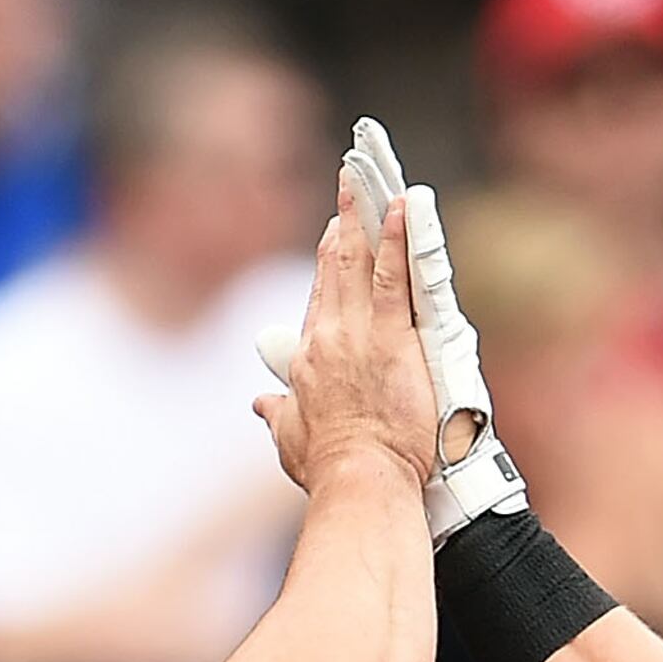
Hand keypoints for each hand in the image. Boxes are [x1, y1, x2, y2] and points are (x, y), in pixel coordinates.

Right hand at [253, 166, 434, 494]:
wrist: (359, 483)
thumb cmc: (331, 471)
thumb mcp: (292, 440)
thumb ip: (278, 414)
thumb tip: (260, 403)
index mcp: (309, 359)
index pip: (320, 297)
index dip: (328, 259)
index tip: (336, 231)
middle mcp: (330, 338)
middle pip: (337, 266)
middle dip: (346, 219)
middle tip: (354, 181)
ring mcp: (361, 336)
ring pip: (362, 262)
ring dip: (368, 215)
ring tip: (376, 178)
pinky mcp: (394, 340)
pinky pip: (395, 279)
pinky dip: (397, 240)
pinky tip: (402, 207)